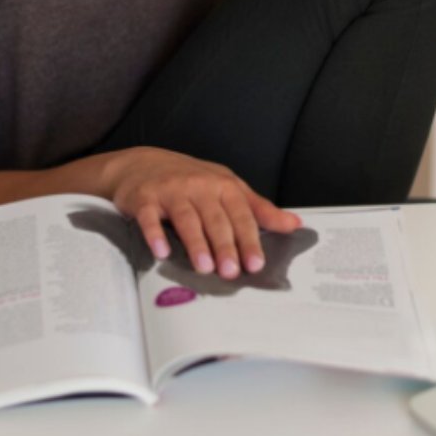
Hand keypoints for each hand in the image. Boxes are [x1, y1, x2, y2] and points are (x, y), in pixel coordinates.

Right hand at [106, 148, 300, 278]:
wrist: (143, 163)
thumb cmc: (191, 180)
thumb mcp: (227, 187)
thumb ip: (258, 209)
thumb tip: (293, 224)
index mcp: (223, 185)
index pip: (241, 214)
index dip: (249, 239)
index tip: (256, 263)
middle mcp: (199, 186)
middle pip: (215, 218)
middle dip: (225, 246)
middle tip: (231, 272)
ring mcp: (171, 191)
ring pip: (187, 218)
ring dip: (196, 243)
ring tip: (205, 267)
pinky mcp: (144, 198)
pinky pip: (150, 217)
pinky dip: (155, 234)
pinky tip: (161, 251)